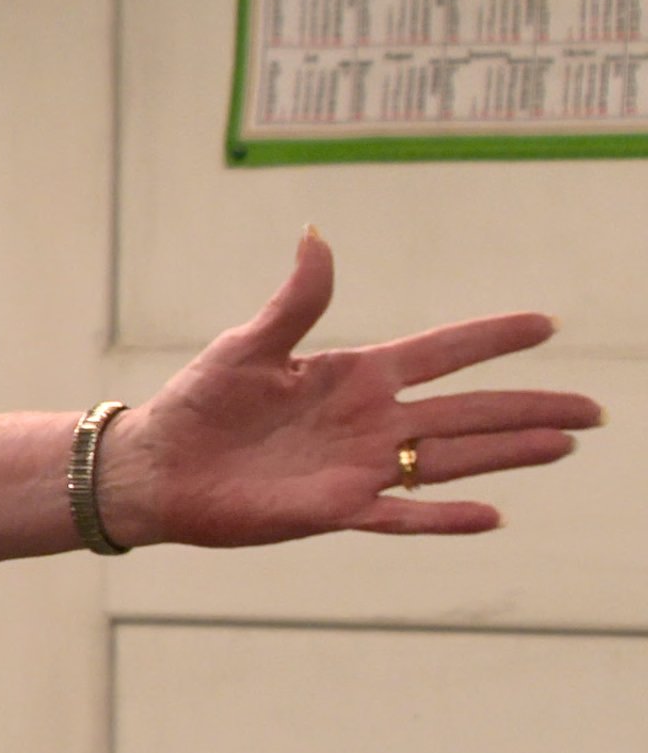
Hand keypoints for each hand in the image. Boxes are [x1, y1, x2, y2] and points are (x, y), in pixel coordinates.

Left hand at [106, 229, 604, 546]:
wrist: (158, 466)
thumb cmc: (199, 403)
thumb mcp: (247, 344)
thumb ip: (296, 302)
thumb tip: (317, 236)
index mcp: (355, 375)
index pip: (440, 352)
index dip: (490, 338)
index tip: (545, 324)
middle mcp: (370, 421)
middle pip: (467, 410)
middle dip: (530, 407)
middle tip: (594, 409)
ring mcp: (359, 467)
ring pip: (450, 458)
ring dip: (506, 453)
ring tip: (565, 445)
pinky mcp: (334, 509)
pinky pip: (400, 514)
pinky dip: (443, 516)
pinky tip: (494, 515)